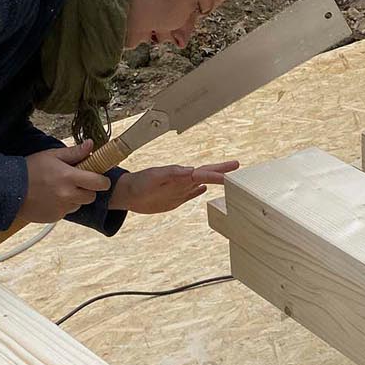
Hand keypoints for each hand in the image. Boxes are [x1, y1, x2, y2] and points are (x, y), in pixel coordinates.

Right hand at [18, 142, 110, 222]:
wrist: (8, 189)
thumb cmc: (30, 168)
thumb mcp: (52, 156)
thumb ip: (74, 153)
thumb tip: (91, 144)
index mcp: (69, 177)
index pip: (99, 183)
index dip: (102, 181)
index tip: (99, 178)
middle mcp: (68, 195)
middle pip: (92, 196)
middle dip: (88, 189)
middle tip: (76, 182)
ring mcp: (61, 208)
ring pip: (79, 205)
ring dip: (75, 198)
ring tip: (59, 189)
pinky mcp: (55, 217)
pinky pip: (66, 212)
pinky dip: (63, 206)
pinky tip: (51, 198)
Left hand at [110, 160, 238, 214]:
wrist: (127, 194)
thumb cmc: (138, 183)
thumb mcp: (154, 176)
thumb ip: (172, 173)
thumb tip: (191, 171)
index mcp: (180, 175)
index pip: (202, 173)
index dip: (217, 174)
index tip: (230, 176)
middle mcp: (183, 181)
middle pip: (206, 174)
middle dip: (221, 171)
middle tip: (237, 165)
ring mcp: (180, 189)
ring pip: (201, 183)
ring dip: (215, 180)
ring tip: (227, 177)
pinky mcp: (174, 199)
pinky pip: (190, 194)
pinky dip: (199, 191)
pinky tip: (204, 190)